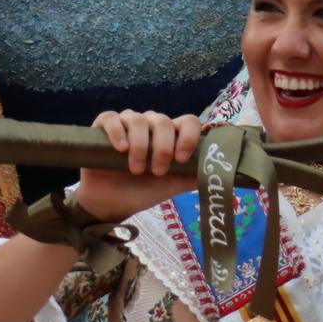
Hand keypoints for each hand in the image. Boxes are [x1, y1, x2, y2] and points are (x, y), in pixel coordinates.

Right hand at [74, 110, 201, 220]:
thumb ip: (192, 176)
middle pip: (163, 121)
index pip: (188, 121)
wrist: (110, 203)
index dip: (188, 136)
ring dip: (140, 146)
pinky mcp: (104, 126)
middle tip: (157, 171)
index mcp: (171, 135)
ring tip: (136, 169)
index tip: (181, 159)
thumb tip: (218, 171)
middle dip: (162, 148)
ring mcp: (127, 123)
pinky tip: (121, 148)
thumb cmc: (142, 191)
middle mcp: (151, 125)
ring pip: (138, 120)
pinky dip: (117, 131)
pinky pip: (112, 118)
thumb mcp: (171, 186)